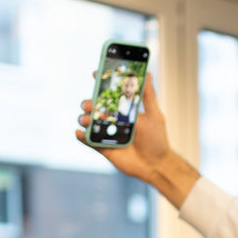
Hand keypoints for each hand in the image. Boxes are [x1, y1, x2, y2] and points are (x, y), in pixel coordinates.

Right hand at [75, 72, 198, 206]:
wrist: (156, 165)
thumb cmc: (157, 139)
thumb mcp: (154, 115)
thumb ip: (148, 96)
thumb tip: (148, 73)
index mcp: (124, 109)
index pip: (109, 93)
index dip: (101, 83)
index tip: (95, 73)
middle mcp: (113, 119)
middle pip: (94, 107)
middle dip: (88, 103)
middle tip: (90, 104)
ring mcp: (107, 133)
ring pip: (89, 122)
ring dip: (85, 118)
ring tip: (88, 120)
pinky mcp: (103, 147)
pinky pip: (88, 141)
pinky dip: (81, 136)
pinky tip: (80, 132)